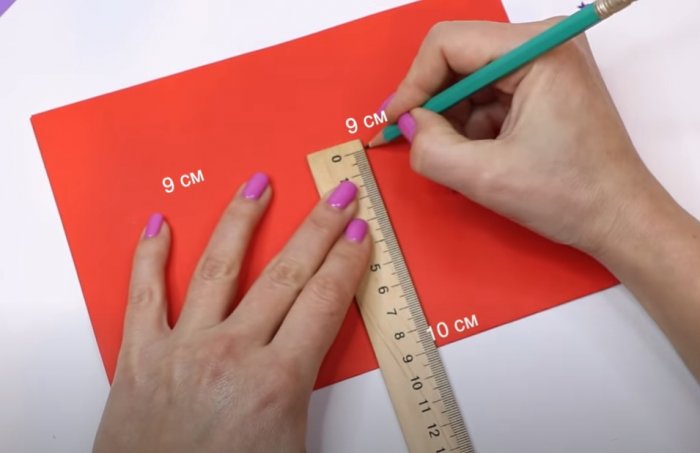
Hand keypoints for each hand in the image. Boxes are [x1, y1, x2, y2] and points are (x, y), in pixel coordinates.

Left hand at [93, 174, 369, 452]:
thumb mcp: (294, 448)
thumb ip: (311, 395)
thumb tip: (325, 362)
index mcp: (277, 382)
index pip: (324, 301)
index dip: (346, 261)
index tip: (358, 233)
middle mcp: (231, 354)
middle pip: (286, 274)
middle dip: (319, 228)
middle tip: (337, 194)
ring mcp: (183, 349)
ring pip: (219, 266)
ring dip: (243, 220)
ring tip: (258, 184)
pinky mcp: (139, 357)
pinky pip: (143, 294)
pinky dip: (149, 256)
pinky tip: (159, 225)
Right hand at [382, 20, 663, 255]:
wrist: (618, 217)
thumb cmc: (572, 196)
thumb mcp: (487, 178)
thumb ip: (432, 149)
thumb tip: (408, 125)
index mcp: (539, 51)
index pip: (449, 43)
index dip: (413, 83)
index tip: (396, 122)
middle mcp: (543, 44)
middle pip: (458, 58)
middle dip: (434, 104)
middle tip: (417, 142)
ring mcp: (544, 64)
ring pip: (469, 80)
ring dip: (454, 120)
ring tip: (462, 159)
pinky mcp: (541, 85)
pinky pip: (486, 95)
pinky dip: (471, 125)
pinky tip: (480, 156)